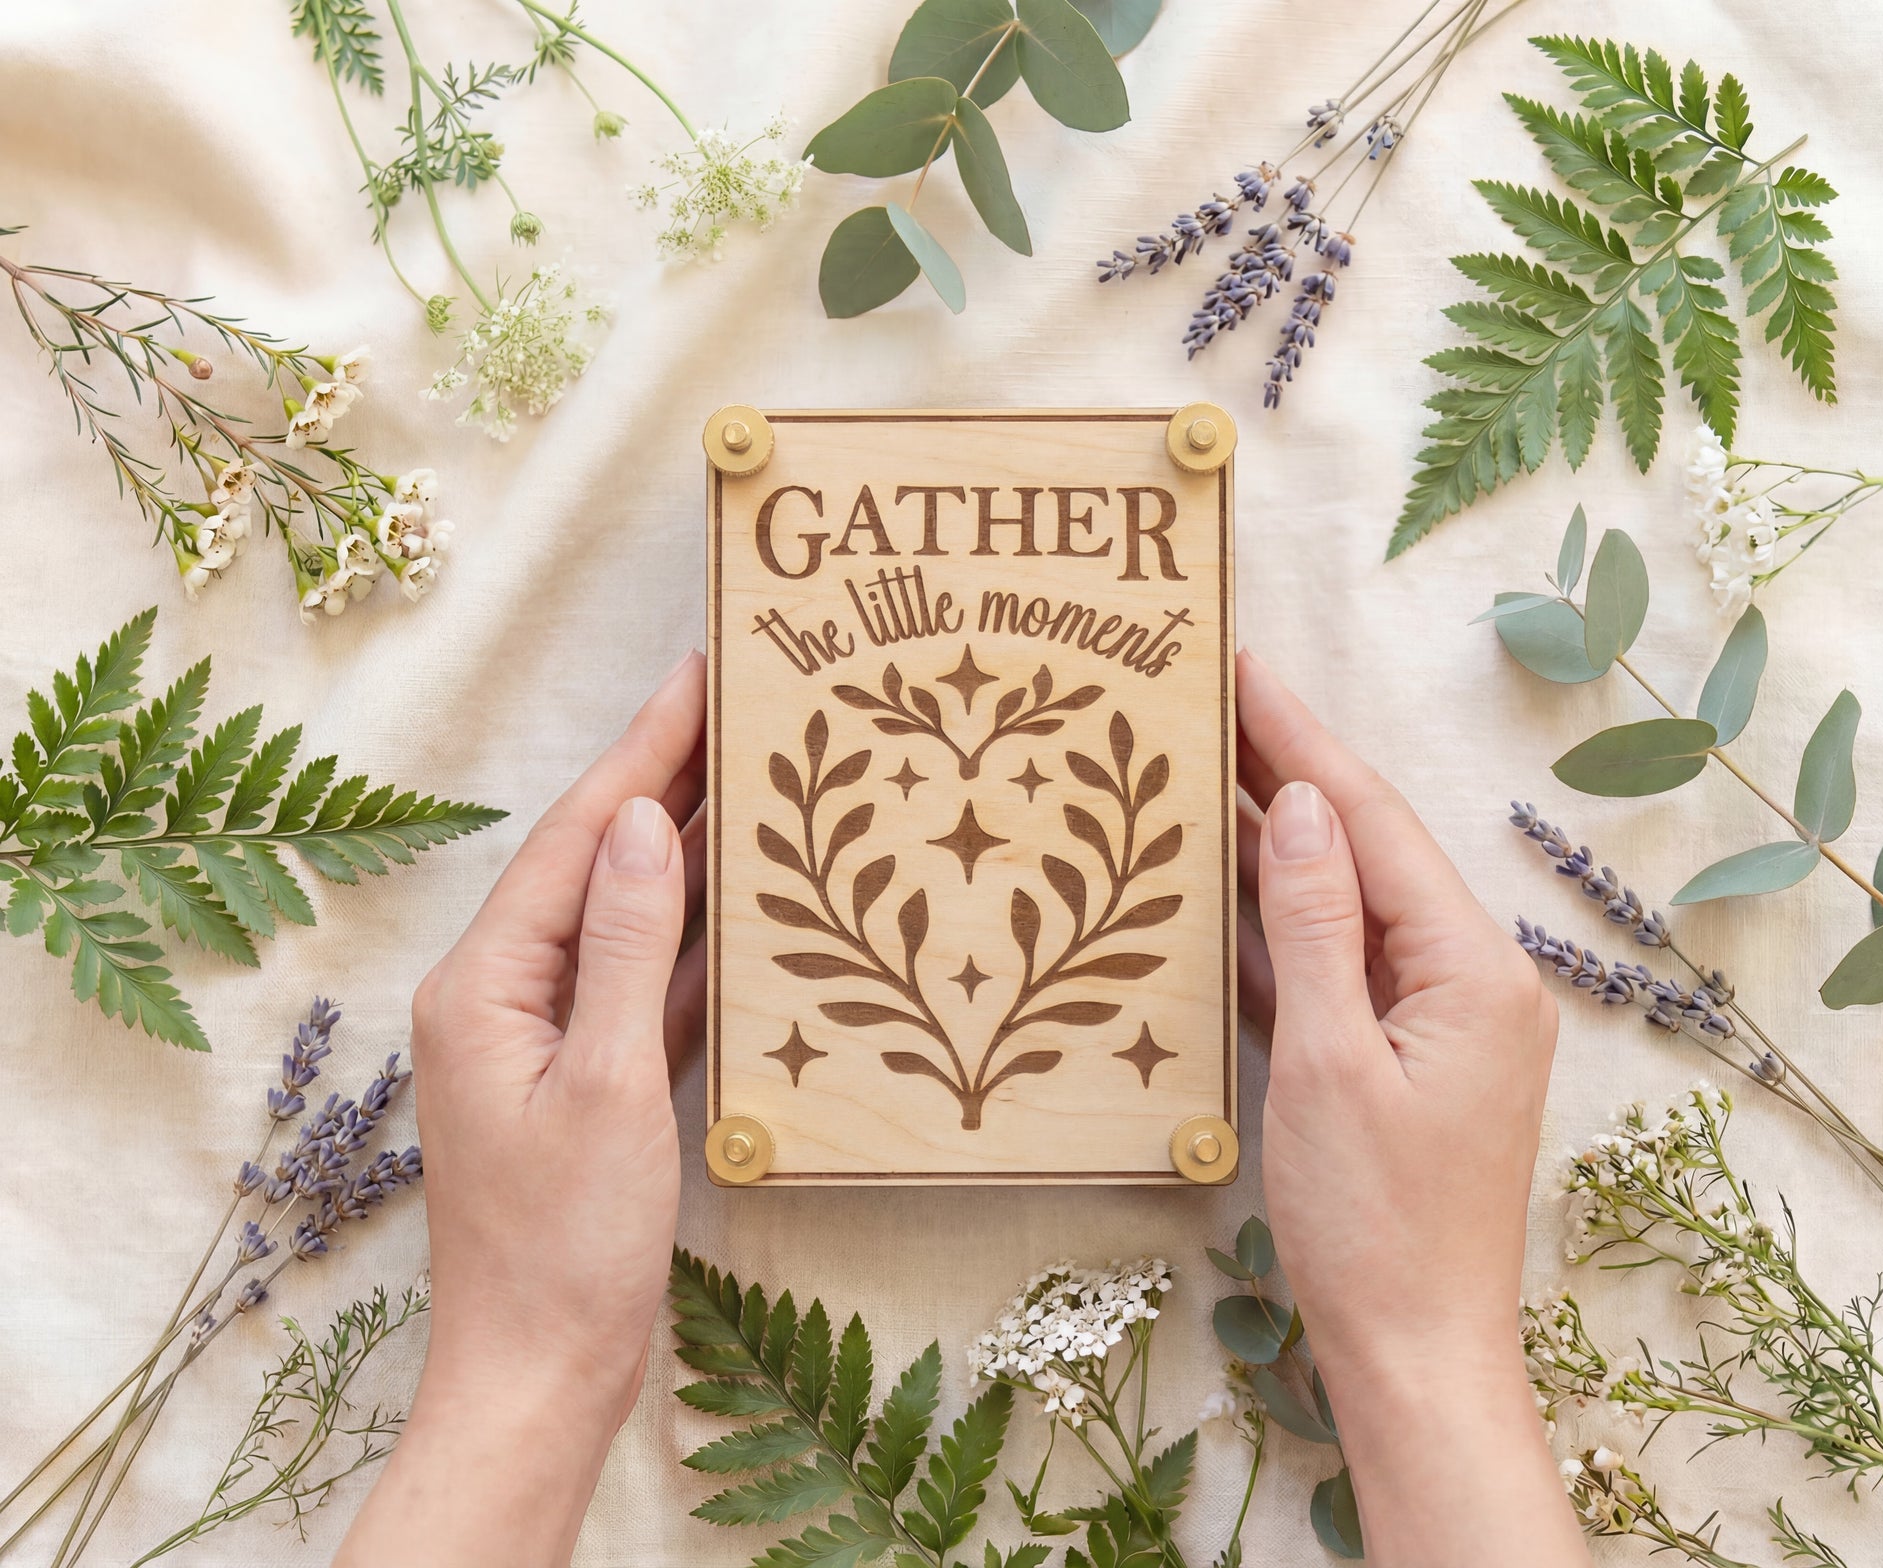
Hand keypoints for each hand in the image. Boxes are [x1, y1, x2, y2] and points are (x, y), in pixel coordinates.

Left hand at [336, 653, 706, 1567]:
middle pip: (597, 863)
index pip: (577, 837)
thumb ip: (627, 949)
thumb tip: (647, 826)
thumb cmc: (563, 1246)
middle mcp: (502, 994)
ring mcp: (542, 1037)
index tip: (698, 672)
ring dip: (687, 853)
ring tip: (755, 778)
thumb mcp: (606, 1085)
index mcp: (485, 983)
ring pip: (624, 919)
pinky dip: (693, 941)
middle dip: (665, 780)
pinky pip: (641, 983)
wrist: (540, 1374)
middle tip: (740, 701)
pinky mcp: (582, 1079)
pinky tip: (745, 906)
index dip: (642, 750)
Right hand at [1235, 650, 1587, 1565]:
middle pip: (1363, 848)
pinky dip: (1278, 924)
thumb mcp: (1330, 1062)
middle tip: (1207, 695)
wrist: (1414, 1350)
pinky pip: (1335, 966)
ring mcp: (1434, 1019)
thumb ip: (1316, 925)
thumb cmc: (1374, 1221)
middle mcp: (1466, 977)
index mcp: (1469, 968)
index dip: (1302, 739)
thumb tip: (1301, 806)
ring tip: (1199, 768)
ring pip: (1343, 904)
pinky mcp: (1398, 1057)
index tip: (1244, 665)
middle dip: (1286, 770)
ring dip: (1274, 841)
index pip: (1372, 821)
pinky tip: (1220, 884)